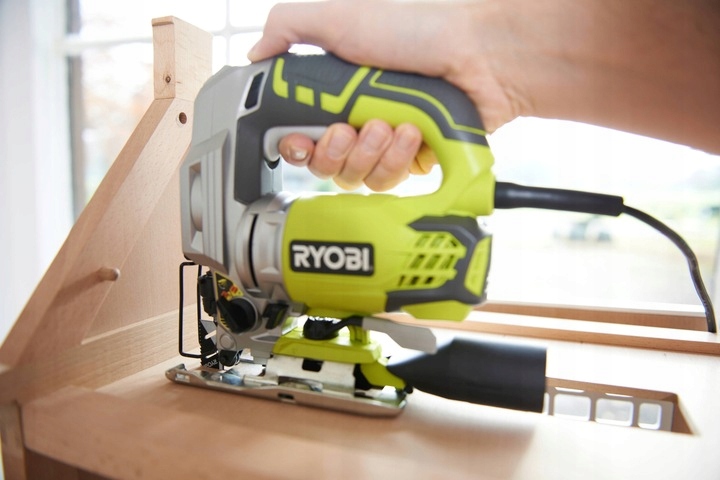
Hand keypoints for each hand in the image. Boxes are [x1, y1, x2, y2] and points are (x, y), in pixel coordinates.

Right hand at [248, 0, 512, 190]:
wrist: (478, 56)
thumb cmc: (416, 30)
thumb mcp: (340, 16)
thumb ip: (289, 27)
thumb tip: (255, 53)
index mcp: (335, 91)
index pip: (300, 134)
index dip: (296, 145)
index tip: (301, 140)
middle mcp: (357, 119)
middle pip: (325, 165)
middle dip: (336, 150)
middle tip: (351, 129)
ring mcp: (385, 143)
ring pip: (356, 178)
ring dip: (369, 153)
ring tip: (391, 125)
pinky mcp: (413, 160)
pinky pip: (390, 182)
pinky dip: (398, 159)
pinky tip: (413, 134)